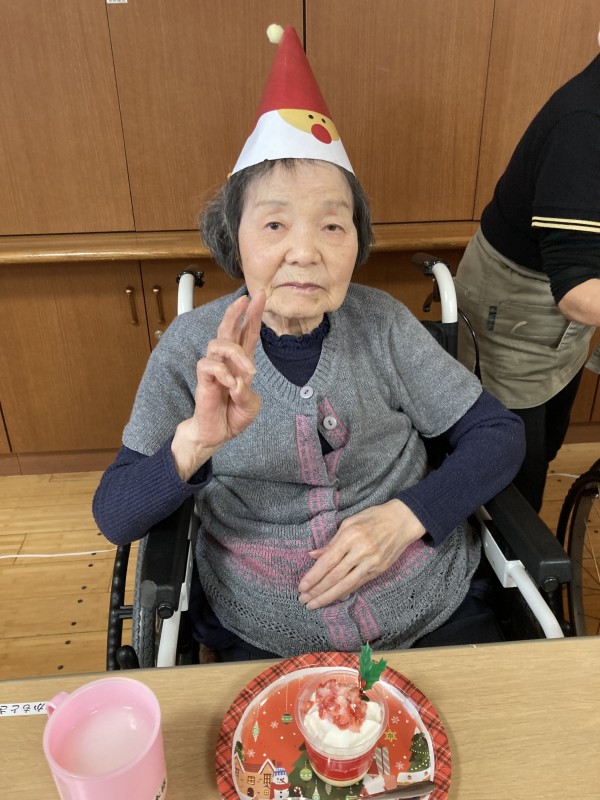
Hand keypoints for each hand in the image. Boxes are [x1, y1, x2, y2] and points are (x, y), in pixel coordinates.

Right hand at [171, 292, 265, 479]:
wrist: (217, 434)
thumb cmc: (233, 416)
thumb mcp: (250, 405)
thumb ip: (247, 393)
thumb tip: (238, 382)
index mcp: (242, 363)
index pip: (247, 334)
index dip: (253, 315)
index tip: (260, 296)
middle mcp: (227, 362)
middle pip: (227, 329)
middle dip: (235, 313)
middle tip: (244, 300)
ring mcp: (214, 370)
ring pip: (218, 344)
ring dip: (235, 353)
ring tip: (249, 371)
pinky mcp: (204, 381)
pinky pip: (209, 366)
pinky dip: (223, 372)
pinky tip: (231, 384)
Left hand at [297, 500, 425, 608]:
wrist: (403, 521)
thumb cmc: (374, 517)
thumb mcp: (350, 522)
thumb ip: (332, 542)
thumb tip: (313, 555)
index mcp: (351, 536)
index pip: (328, 561)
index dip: (314, 576)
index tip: (302, 586)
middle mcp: (361, 551)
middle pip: (335, 576)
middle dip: (318, 590)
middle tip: (303, 600)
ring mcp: (372, 562)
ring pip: (346, 584)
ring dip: (329, 596)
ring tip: (314, 604)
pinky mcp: (379, 570)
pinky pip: (358, 584)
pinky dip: (344, 592)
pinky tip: (333, 598)